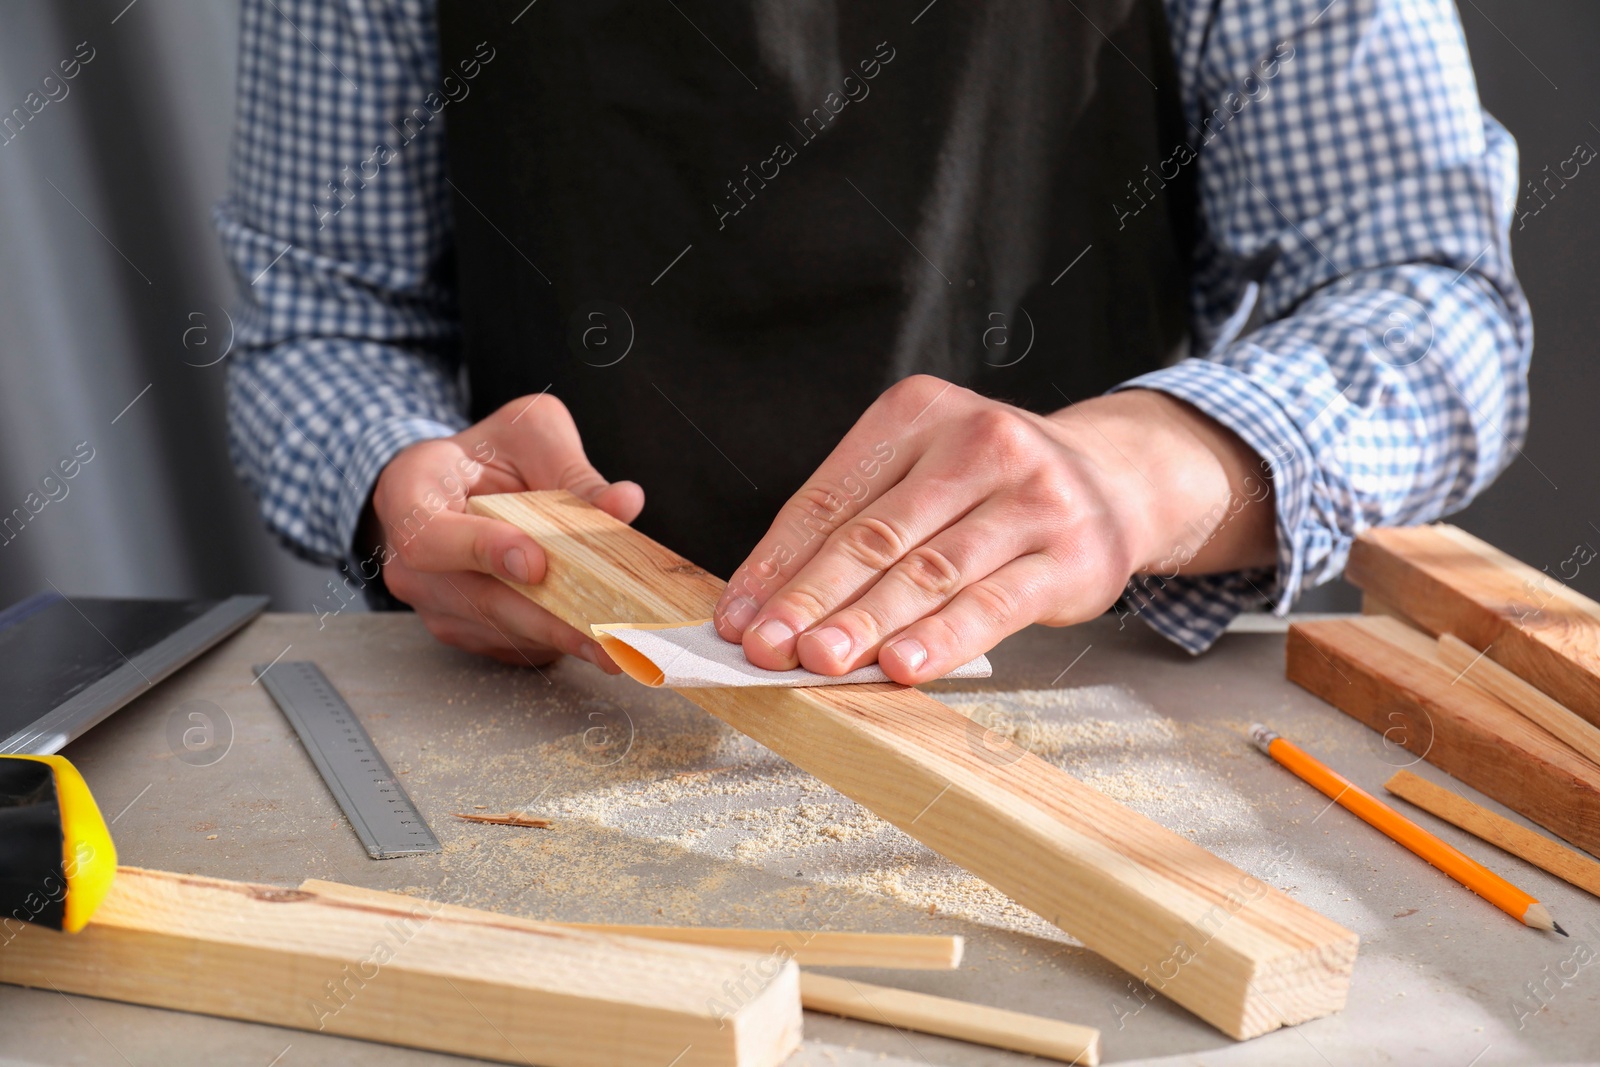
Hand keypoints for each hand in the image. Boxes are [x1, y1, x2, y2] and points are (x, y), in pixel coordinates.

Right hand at [366, 394, 643, 668]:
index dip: (480, 551)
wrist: (459, 485)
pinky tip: (609, 638)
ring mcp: (436, 606)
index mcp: (410, 494)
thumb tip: (623, 503)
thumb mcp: (529, 434)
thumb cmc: (490, 453)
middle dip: (553, 620)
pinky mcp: (468, 633)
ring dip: (568, 638)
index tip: (535, 564)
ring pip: (506, 630)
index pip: (429, 536)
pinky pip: (516, 645)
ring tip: (631, 644)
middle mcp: (412, 563)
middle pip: (480, 601)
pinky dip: (563, 641)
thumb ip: (573, 468)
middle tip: (613, 635)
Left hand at [711, 375, 1274, 683]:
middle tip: (765, 648)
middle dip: (811, 598)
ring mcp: (1031, 497)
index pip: (830, 496)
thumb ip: (851, 527)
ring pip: (929, 572)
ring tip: (818, 661)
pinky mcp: (1071, 554)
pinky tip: (900, 666)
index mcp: (917, 413)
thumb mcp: (920, 474)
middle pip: (874, 534)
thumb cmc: (992, 487)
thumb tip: (762, 606)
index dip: (778, 562)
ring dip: (867, 623)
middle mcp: (977, 442)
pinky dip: (941, 639)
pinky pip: (993, 604)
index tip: (739, 616)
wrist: (1117, 479)